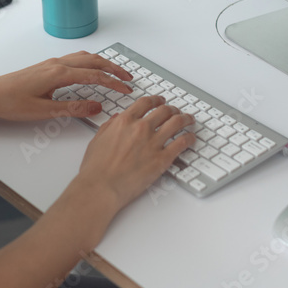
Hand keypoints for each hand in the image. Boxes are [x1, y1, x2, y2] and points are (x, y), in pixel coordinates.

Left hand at [0, 52, 132, 121]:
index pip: (94, 75)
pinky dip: (90, 62)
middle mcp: (57, 64)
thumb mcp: (44, 112)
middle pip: (93, 61)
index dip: (113, 82)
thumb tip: (96, 107)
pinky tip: (91, 69)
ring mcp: (51, 63)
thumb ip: (72, 109)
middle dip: (113, 68)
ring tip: (115, 72)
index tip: (127, 89)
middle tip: (129, 78)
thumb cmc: (10, 103)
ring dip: (102, 63)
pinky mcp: (47, 67)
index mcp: (58, 74)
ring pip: (84, 58)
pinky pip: (75, 59)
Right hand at [77, 96, 195, 209]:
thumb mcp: (98, 139)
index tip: (160, 101)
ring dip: (185, 119)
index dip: (156, 99)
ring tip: (189, 120)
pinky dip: (190, 138)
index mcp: (125, 121)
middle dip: (172, 109)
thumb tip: (117, 119)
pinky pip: (182, 143)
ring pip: (177, 122)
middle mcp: (141, 128)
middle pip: (164, 110)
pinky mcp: (162, 159)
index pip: (146, 103)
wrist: (101, 187)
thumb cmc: (96, 168)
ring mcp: (153, 143)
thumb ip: (110, 126)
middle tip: (176, 111)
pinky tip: (191, 138)